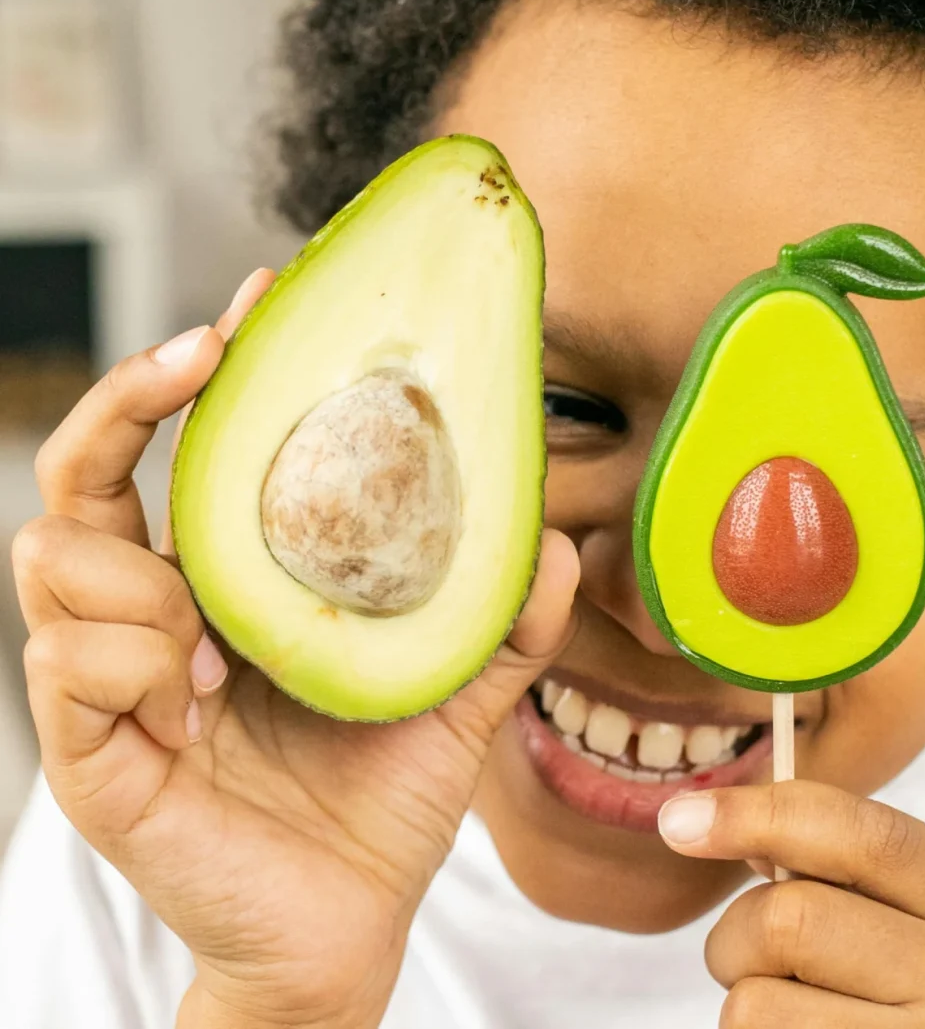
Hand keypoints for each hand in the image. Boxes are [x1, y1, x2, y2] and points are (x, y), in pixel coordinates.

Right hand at [12, 269, 579, 1028]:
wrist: (348, 924)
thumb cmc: (384, 794)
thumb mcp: (456, 690)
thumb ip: (504, 618)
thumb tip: (563, 540)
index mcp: (228, 583)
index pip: (181, 454)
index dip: (200, 373)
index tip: (255, 304)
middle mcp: (154, 611)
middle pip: (81, 472)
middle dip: (125, 398)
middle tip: (201, 356)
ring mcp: (110, 677)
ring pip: (58, 557)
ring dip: (145, 572)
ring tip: (220, 637)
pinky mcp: (94, 752)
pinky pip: (69, 664)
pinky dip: (135, 661)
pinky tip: (201, 697)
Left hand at [658, 781, 924, 1026]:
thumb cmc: (882, 980)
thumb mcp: (879, 903)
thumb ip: (818, 853)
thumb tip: (694, 820)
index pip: (864, 834)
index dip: (759, 813)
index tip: (679, 819)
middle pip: (792, 918)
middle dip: (739, 933)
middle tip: (758, 957)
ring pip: (756, 1001)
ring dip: (743, 1001)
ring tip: (791, 1011)